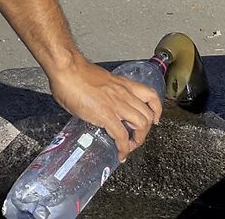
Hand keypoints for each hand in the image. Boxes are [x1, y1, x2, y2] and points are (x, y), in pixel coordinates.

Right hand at [47, 57, 163, 161]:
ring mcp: (116, 104)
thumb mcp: (98, 82)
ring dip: (138, 139)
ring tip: (130, 146)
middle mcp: (124, 94)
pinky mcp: (106, 115)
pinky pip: (122, 136)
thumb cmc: (76, 72)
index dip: (156, 110)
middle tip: (137, 137)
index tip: (155, 119)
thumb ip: (103, 93)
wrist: (68, 70)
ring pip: (142, 124)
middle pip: (149, 114)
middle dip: (146, 131)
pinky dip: (124, 148)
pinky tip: (121, 154)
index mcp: (123, 84)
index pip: (150, 95)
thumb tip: (96, 104)